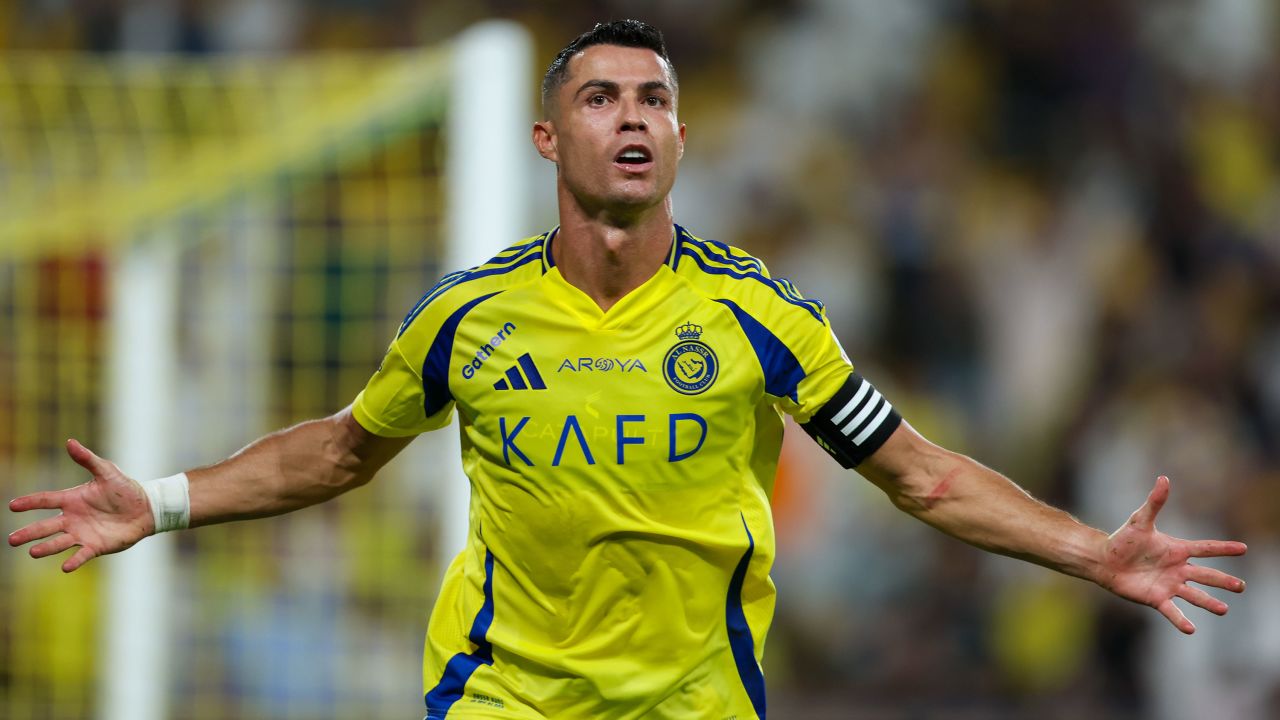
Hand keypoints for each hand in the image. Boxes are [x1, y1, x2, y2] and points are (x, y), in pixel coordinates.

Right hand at [8, 439, 154, 571]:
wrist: (146, 508)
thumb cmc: (125, 489)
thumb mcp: (107, 471)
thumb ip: (88, 459)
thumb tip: (70, 441)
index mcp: (72, 499)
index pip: (46, 500)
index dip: (30, 503)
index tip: (13, 506)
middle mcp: (72, 518)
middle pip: (46, 526)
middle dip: (29, 533)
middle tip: (11, 540)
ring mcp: (82, 534)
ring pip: (59, 542)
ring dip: (46, 548)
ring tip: (32, 552)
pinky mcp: (96, 546)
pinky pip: (82, 555)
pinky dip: (74, 561)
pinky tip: (65, 567)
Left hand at [1099, 475, 1246, 633]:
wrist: (1104, 560)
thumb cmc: (1122, 540)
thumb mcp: (1140, 520)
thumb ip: (1154, 502)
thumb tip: (1164, 479)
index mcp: (1177, 550)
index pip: (1205, 548)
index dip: (1223, 548)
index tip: (1244, 548)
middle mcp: (1177, 569)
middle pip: (1205, 575)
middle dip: (1223, 581)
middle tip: (1240, 586)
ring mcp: (1169, 585)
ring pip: (1194, 595)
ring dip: (1209, 602)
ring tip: (1224, 609)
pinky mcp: (1157, 598)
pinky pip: (1172, 611)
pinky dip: (1181, 620)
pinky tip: (1191, 629)